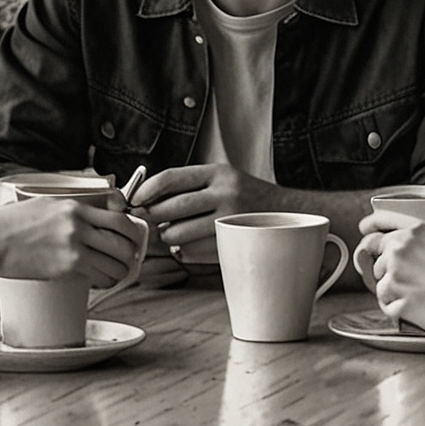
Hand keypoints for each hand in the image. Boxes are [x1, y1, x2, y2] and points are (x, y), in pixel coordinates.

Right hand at [0, 196, 144, 287]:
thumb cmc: (10, 224)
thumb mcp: (45, 204)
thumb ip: (70, 210)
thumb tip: (88, 218)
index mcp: (74, 206)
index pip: (118, 214)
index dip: (131, 226)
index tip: (131, 234)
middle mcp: (78, 224)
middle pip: (124, 238)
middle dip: (132, 250)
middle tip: (130, 257)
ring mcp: (74, 246)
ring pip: (116, 261)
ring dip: (122, 270)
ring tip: (118, 273)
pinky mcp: (67, 267)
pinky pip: (100, 276)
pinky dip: (106, 281)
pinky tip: (101, 281)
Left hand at [131, 163, 282, 263]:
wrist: (289, 214)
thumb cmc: (247, 196)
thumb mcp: (222, 179)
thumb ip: (189, 186)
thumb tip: (146, 200)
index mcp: (218, 173)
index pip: (171, 177)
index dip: (147, 190)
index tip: (135, 199)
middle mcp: (225, 193)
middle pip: (171, 208)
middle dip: (154, 217)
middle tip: (151, 220)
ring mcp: (230, 220)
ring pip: (178, 234)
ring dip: (169, 237)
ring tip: (174, 234)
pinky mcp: (231, 244)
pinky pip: (193, 252)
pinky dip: (184, 252)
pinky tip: (190, 245)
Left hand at [355, 211, 424, 337]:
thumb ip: (412, 239)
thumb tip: (385, 246)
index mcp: (411, 233)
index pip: (373, 238)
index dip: (371, 249)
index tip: (368, 254)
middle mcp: (400, 251)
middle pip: (376, 267)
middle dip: (389, 276)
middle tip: (414, 283)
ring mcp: (397, 277)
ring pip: (380, 289)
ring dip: (395, 294)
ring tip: (422, 296)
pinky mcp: (399, 303)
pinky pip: (388, 308)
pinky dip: (400, 311)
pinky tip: (421, 308)